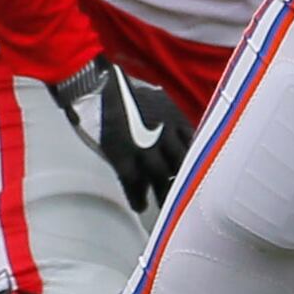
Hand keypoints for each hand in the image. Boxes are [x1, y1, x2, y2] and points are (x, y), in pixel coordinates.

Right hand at [49, 59, 190, 212]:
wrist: (95, 85)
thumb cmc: (122, 89)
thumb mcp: (156, 101)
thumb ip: (169, 119)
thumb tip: (175, 132)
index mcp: (175, 120)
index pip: (194, 149)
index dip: (196, 164)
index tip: (198, 177)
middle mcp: (165, 136)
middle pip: (182, 167)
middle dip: (186, 184)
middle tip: (187, 200)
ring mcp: (144, 148)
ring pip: (162, 179)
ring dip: (165, 195)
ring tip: (167, 208)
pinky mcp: (122, 157)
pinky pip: (134, 184)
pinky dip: (138, 197)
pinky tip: (140, 206)